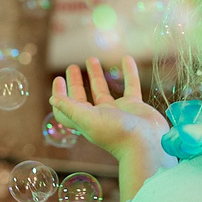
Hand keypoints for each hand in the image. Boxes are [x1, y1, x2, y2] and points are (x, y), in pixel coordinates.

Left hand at [49, 55, 172, 200]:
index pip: (67, 109)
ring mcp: (118, 112)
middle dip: (76, 82)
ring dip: (97, 75)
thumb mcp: (89, 120)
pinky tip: (126, 58)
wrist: (148, 143)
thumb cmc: (117, 133)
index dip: (60, 96)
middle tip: (72, 67)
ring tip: (91, 59)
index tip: (58, 79)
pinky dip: (128, 73)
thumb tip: (53, 99)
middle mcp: (100, 116)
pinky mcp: (135, 107)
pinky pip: (130, 86)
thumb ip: (71, 108)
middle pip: (83, 97)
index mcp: (86, 121)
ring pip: (104, 91)